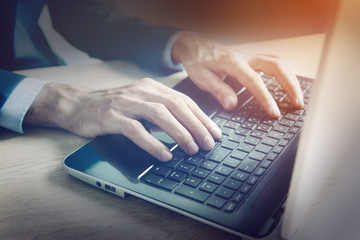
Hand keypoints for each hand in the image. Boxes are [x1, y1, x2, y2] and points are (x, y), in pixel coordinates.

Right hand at [24, 78, 220, 160]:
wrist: (76, 105)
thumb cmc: (112, 108)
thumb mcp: (139, 104)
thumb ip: (160, 111)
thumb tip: (187, 129)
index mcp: (151, 87)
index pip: (183, 101)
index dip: (202, 117)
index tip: (215, 133)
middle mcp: (141, 91)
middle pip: (176, 106)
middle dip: (196, 126)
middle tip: (208, 144)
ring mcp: (125, 102)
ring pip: (159, 114)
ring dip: (179, 132)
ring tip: (192, 149)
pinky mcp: (110, 116)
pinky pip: (136, 129)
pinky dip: (152, 143)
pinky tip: (164, 154)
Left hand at [172, 32, 303, 117]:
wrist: (195, 46)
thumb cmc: (197, 62)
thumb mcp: (202, 78)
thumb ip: (218, 91)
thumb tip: (232, 105)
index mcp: (233, 63)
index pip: (255, 82)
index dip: (266, 98)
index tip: (275, 113)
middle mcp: (246, 57)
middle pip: (277, 66)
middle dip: (290, 85)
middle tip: (297, 104)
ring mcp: (251, 56)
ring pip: (279, 62)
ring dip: (291, 79)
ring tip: (297, 97)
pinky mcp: (252, 58)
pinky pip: (274, 62)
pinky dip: (284, 74)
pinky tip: (287, 85)